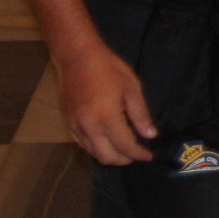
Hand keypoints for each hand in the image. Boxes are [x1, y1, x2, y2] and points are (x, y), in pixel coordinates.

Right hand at [58, 39, 156, 165]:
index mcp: (107, 117)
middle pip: (107, 157)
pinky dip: (96, 148)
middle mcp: (89, 127)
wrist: (77, 57)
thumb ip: (140, 114)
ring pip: (93, 153)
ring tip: (123, 149)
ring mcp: (76, 126)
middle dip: (124, 160)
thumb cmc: (108, 68)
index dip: (138, 154)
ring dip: (109, 155)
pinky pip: (82, 144)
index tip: (149, 156)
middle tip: (136, 154)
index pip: (125, 146)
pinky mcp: (68, 123)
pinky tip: (106, 140)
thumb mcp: (131, 87)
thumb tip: (150, 135)